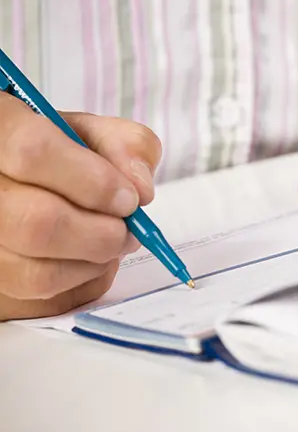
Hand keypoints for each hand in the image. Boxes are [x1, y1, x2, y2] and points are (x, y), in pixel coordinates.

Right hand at [0, 95, 161, 320]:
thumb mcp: (93, 133)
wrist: (24, 180)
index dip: (93, 181)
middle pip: (36, 223)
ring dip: (93, 263)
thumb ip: (126, 146)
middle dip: (101, 233)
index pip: (33, 152)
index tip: (129, 199)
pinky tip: (86, 259)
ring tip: (110, 242)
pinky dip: (78, 283)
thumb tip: (140, 189)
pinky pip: (37, 298)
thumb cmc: (61, 153)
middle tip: (126, 229)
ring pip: (34, 271)